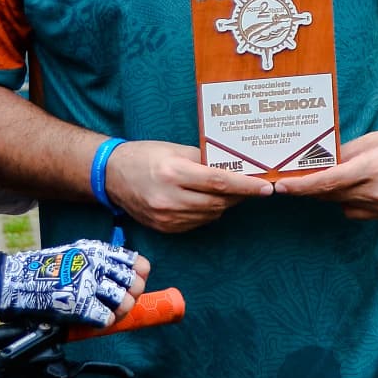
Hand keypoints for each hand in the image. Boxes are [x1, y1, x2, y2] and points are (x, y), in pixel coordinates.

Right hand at [0, 239, 150, 328]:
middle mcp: (97, 264)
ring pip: (125, 303)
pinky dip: (102, 323)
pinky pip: (106, 319)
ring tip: (106, 314)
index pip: (137, 263)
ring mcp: (89, 284)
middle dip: (131, 297)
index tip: (131, 285)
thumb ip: (101, 260)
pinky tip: (92, 321)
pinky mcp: (80, 304)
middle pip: (135, 284)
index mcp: (99, 250)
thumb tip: (125, 275)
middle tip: (118, 304)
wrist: (17, 280)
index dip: (139, 277)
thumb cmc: (46, 269)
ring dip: (118, 313)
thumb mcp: (78, 252)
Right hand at [102, 139, 271, 232]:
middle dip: (240, 195)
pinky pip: (198, 222)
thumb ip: (205, 159)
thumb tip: (235, 166)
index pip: (219, 182)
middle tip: (253, 186)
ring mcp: (166, 217)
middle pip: (218, 201)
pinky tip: (209, 200)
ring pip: (211, 214)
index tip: (266, 187)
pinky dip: (209, 212)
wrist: (110, 176)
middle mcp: (170, 198)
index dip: (246, 186)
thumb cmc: (144, 156)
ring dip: (225, 203)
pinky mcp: (165, 228)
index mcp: (173, 173)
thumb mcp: (175, 150)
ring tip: (232, 191)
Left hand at [270, 124, 377, 219]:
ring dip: (333, 193)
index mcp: (374, 168)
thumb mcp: (377, 139)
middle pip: (331, 195)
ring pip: (342, 205)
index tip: (282, 186)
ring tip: (336, 176)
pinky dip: (350, 202)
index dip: (301, 186)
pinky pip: (357, 213)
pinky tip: (357, 188)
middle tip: (296, 176)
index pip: (328, 182)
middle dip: (312, 187)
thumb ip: (347, 153)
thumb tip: (320, 162)